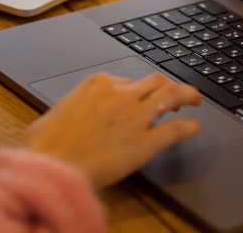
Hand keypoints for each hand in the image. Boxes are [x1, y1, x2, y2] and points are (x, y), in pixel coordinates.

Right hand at [25, 73, 201, 188]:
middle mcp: (120, 95)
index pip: (130, 80)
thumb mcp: (57, 111)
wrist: (52, 163)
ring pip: (171, 96)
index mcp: (98, 84)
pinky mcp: (145, 142)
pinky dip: (188, 127)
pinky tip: (193, 128)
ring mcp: (134, 117)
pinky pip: (175, 130)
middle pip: (155, 81)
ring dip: (187, 95)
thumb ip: (74, 106)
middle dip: (169, 85)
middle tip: (178, 93)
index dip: (141, 89)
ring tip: (195, 100)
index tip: (145, 96)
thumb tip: (71, 112)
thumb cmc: (47, 143)